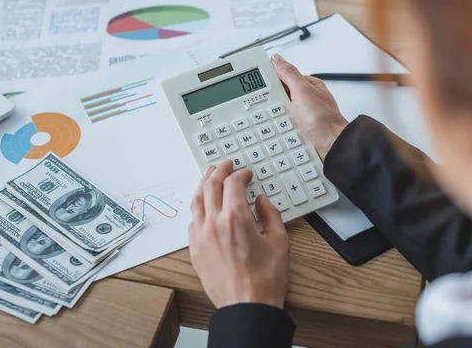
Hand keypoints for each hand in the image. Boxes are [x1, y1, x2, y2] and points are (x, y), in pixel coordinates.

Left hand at [189, 160, 289, 308]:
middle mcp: (214, 223)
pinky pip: (192, 221)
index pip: (233, 184)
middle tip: (225, 164)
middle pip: (210, 186)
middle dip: (218, 171)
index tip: (246, 173)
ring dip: (203, 184)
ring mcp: (200, 237)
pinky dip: (198, 207)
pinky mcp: (195, 250)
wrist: (246, 307)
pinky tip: (203, 206)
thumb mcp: (280, 242)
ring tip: (209, 175)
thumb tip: (261, 201)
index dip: (240, 174)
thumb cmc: (265, 279)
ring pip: (196, 200)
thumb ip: (270, 215)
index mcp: (236, 218)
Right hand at [271, 54, 348, 158]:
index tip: (264, 88)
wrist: (331, 146)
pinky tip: (282, 132)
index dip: (272, 81)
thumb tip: (278, 59)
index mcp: (307, 85)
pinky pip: (283, 126)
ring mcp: (301, 115)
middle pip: (279, 97)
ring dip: (277, 119)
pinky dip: (280, 129)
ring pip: (279, 113)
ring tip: (283, 122)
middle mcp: (305, 99)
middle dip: (274, 104)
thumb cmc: (323, 119)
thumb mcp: (303, 91)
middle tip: (278, 108)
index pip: (283, 77)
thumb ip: (289, 74)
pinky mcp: (298, 128)